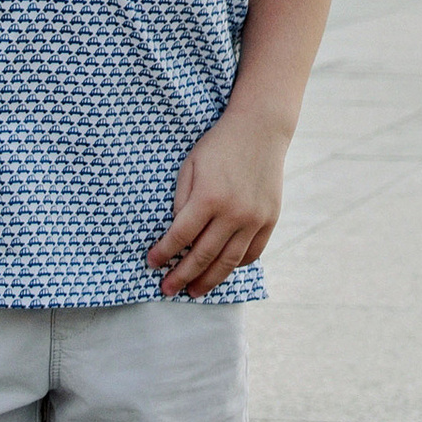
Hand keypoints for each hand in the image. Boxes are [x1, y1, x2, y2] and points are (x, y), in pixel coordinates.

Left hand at [150, 109, 287, 297]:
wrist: (260, 130)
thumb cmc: (218, 146)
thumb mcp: (190, 167)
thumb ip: (182, 201)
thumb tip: (177, 235)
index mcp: (209, 197)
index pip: (180, 236)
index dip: (164, 253)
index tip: (152, 263)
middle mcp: (233, 213)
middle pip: (203, 256)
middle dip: (181, 276)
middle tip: (167, 289)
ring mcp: (254, 219)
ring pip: (228, 262)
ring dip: (208, 281)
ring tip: (193, 291)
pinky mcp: (269, 220)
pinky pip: (252, 253)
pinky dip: (235, 265)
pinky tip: (221, 270)